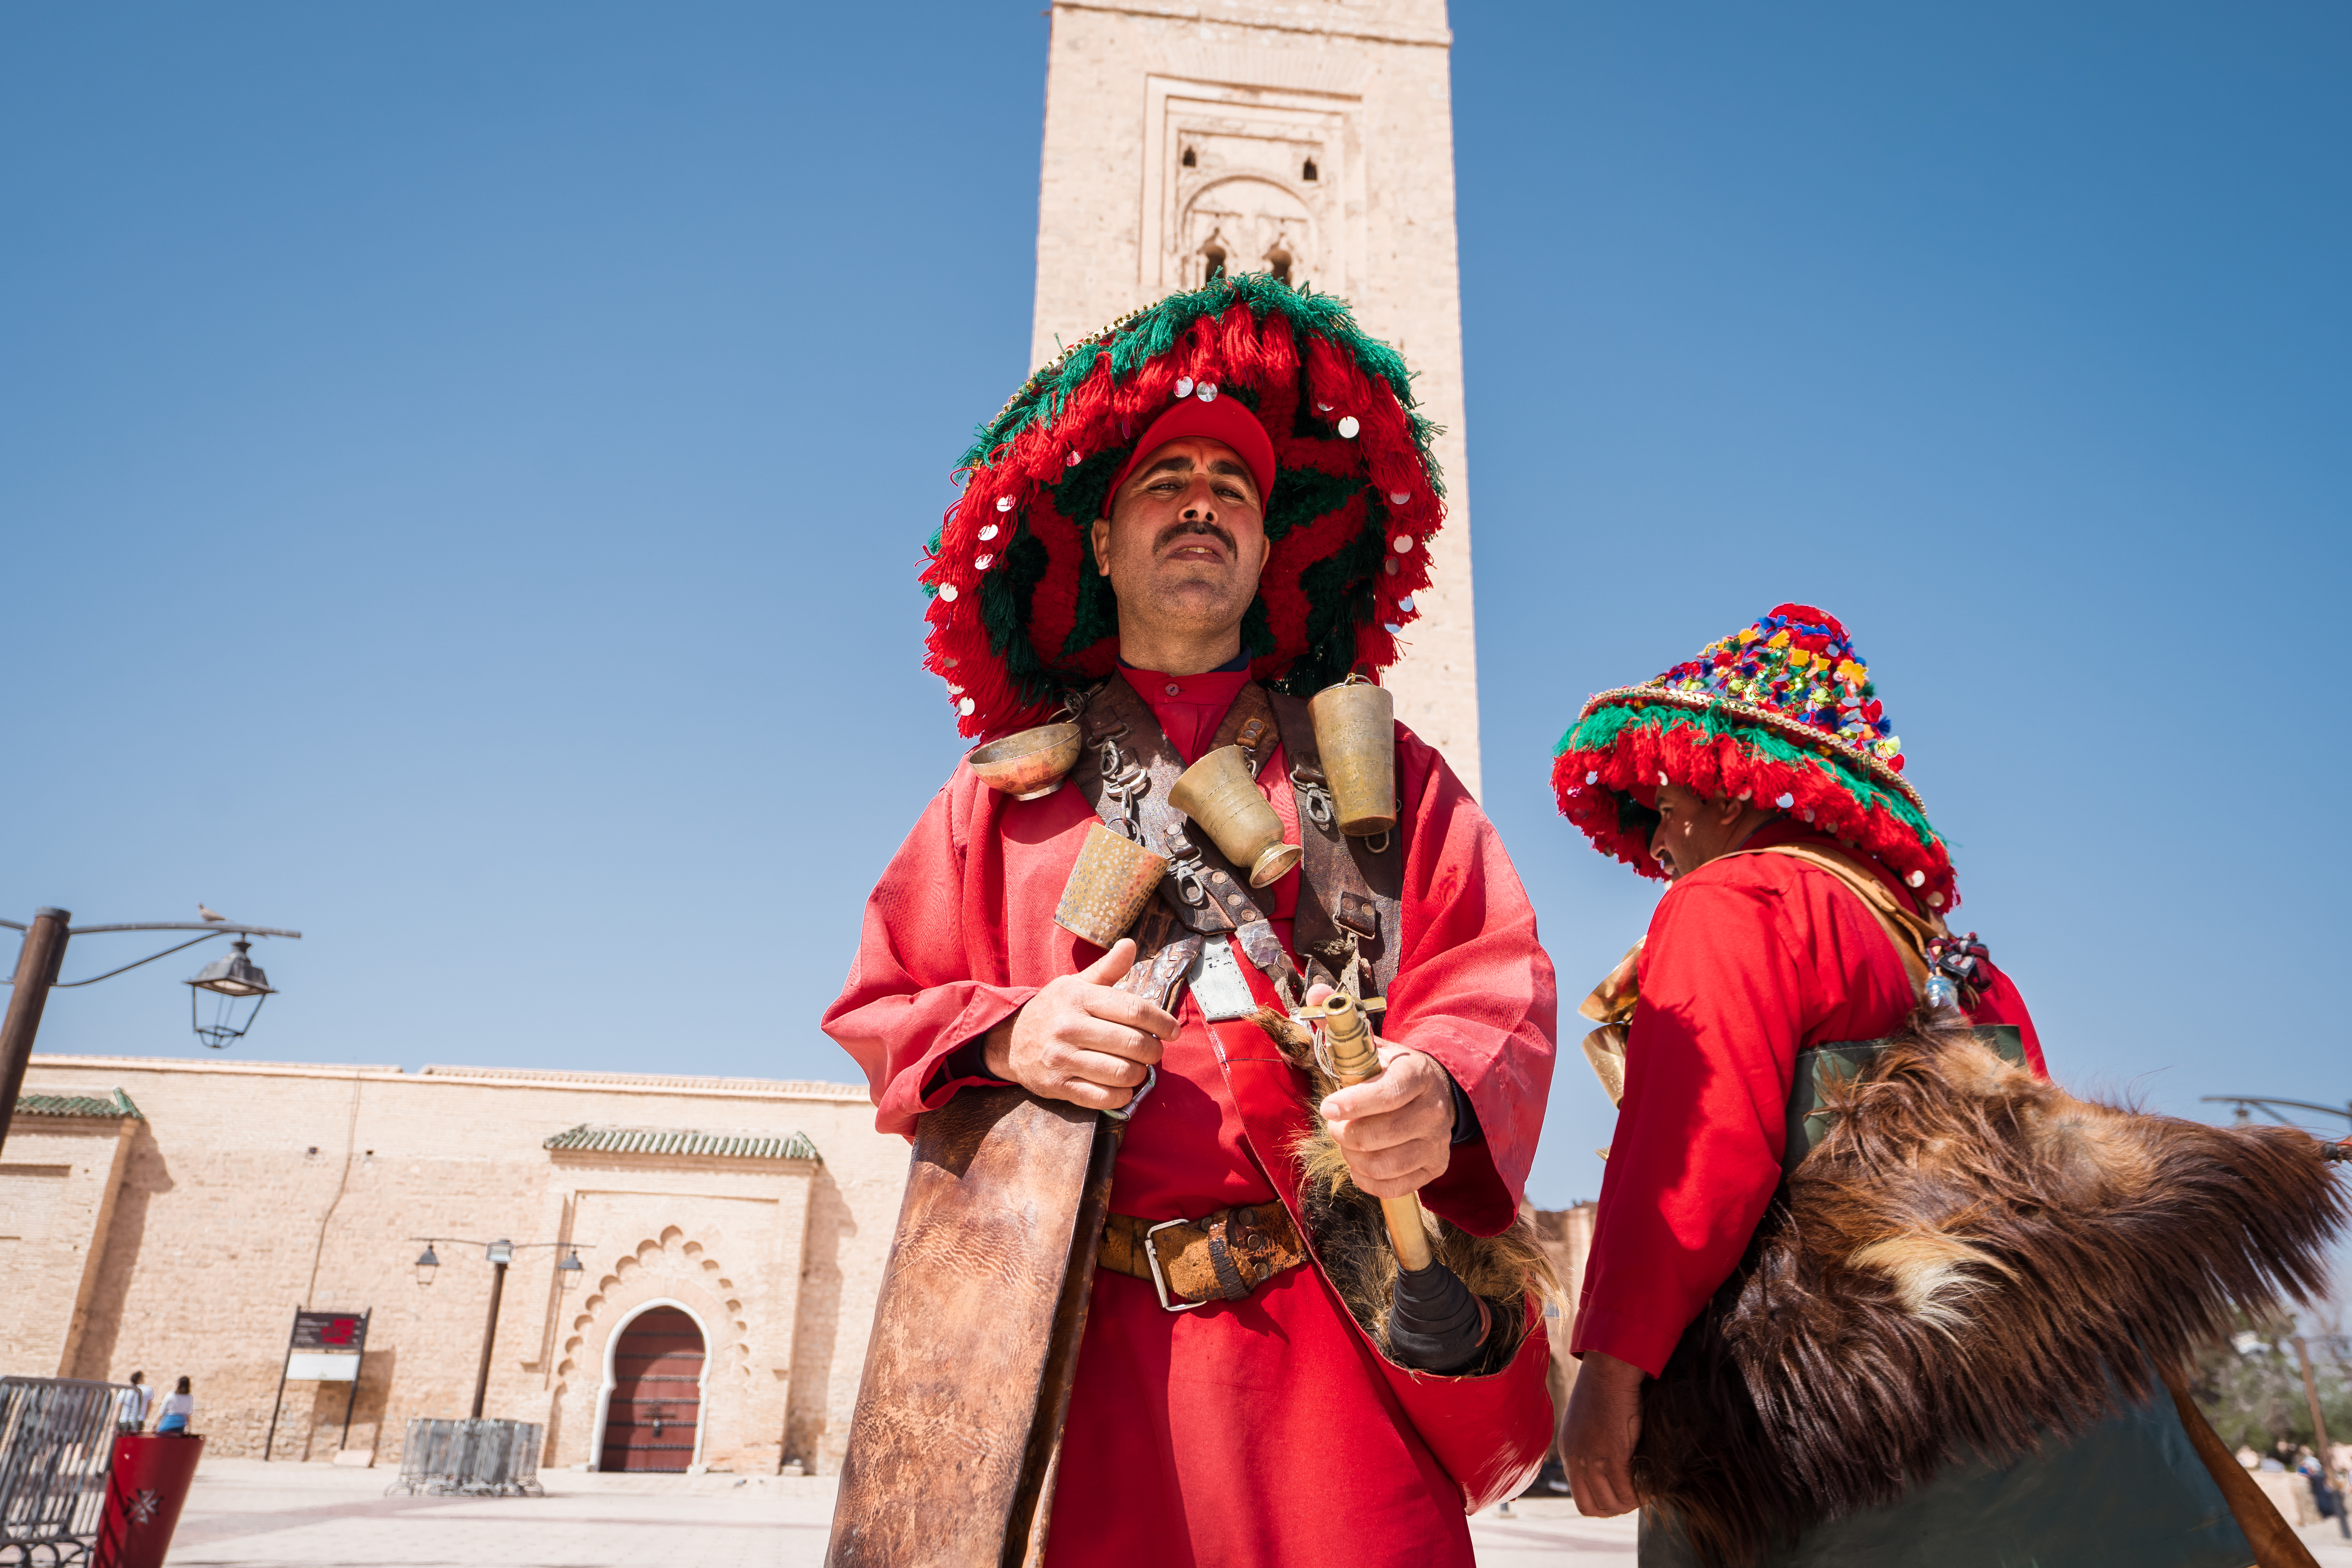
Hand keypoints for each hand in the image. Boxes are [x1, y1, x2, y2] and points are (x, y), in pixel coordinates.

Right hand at [983, 939, 1178, 1111]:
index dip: (1162, 1022)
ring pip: (1121, 1073)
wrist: (1008, 1040)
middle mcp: (1069, 1027)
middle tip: (1155, 1051)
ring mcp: (1062, 1059)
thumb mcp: (1076, 984)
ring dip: (1139, 1074)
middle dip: (1153, 1051)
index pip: (1134, 1010)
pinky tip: (1123, 1086)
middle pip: (1132, 1043)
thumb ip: (1107, 968)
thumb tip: (1130, 944)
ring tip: (1138, 1067)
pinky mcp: (1058, 1086)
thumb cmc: (1053, 1010)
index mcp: (1079, 998)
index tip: (1173, 1031)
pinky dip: (1122, 1096)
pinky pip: (1103, 1097)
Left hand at [1312, 985, 1455, 1197]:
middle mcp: (1433, 1110)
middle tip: (1334, 1123)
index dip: (1354, 1103)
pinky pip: (1393, 1186)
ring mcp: (1437, 1142)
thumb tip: (1315, 991)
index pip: (1387, 1093)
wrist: (1437, 1092)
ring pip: (1383, 1164)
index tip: (1327, 1107)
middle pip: (1379, 1135)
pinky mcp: (1435, 1167)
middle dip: (1344, 1133)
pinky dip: (1367, 1179)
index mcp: (1415, 1074)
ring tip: (1347, 1141)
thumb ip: (1340, 1021)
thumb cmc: (1392, 1070)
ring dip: (1352, 1157)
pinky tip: (1361, 1162)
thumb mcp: (1371, 1044)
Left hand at [1560, 1350, 1644, 1516]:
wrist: (1610, 1368)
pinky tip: (1651, 1486)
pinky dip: (1641, 1495)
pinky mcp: (1612, 1455)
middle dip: (1618, 1507)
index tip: (1622, 1495)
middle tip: (1637, 1495)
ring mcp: (1592, 1459)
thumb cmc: (1606, 1390)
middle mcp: (1576, 1459)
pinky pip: (1627, 1492)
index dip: (1604, 1504)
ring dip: (1631, 1503)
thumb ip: (1592, 1447)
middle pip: (1595, 1508)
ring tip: (1645, 1490)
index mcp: (1569, 1452)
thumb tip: (1611, 1468)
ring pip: (1612, 1504)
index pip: (1582, 1500)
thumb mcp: (1588, 1423)